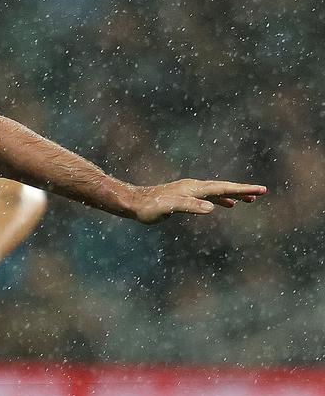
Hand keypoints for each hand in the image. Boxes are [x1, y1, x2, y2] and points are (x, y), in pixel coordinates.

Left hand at [122, 179, 265, 223]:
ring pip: (217, 192)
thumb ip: (190, 206)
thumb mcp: (170, 208)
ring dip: (233, 195)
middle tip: (262, 192)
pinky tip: (224, 206)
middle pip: (223, 187)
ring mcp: (189, 191)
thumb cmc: (150, 207)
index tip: (260, 190)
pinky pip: (208, 197)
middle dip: (243, 190)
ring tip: (249, 200)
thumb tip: (212, 208)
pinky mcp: (184, 197)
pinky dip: (219, 200)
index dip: (242, 190)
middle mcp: (194, 187)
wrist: (133, 203)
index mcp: (194, 188)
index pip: (223, 188)